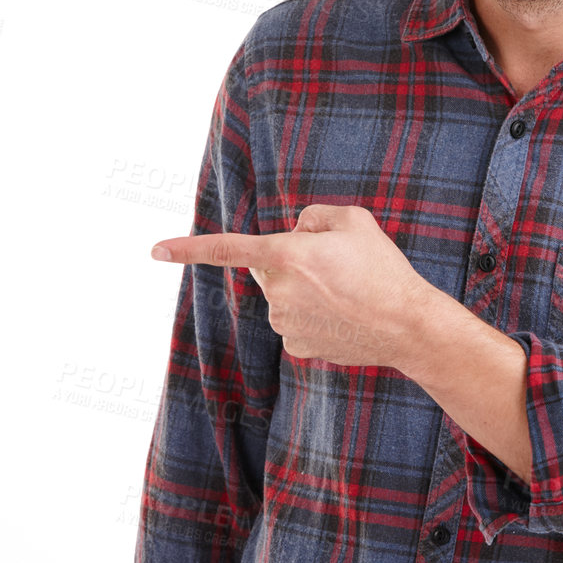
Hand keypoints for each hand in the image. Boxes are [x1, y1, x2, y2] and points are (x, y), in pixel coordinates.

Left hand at [150, 203, 434, 369]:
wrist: (408, 326)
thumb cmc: (384, 269)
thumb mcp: (354, 220)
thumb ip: (313, 216)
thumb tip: (295, 233)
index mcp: (287, 255)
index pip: (227, 249)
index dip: (187, 249)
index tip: (154, 250)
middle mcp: (278, 291)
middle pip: (270, 267)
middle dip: (292, 261)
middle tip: (338, 266)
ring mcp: (284, 323)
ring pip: (284, 296)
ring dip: (306, 290)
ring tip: (348, 293)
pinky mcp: (296, 346)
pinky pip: (295, 322)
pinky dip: (315, 316)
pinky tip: (343, 317)